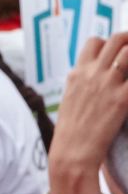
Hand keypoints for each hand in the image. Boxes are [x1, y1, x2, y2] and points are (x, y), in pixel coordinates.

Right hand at [51, 32, 127, 193]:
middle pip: (117, 38)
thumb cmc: (71, 133)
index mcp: (77, 74)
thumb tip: (91, 80)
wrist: (71, 155)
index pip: (96, 41)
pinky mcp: (121, 99)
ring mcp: (107, 85)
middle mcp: (92, 74)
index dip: (111, 43)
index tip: (119, 54)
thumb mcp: (70, 101)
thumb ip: (83, 84)